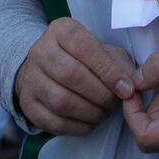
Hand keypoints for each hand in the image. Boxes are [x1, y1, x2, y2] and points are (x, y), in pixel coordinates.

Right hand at [13, 17, 137, 136]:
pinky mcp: (28, 104)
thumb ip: (118, 63)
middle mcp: (40, 51)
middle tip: (114, 102)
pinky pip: (54, 122)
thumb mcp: (101, 50)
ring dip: (89, 112)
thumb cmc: (82, 58)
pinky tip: (89, 122)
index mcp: (61, 31)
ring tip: (103, 112)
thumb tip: (131, 86)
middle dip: (100, 94)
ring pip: (61, 101)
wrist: (45, 68)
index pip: (84, 48)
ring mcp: (30, 79)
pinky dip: (77, 127)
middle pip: (71, 75)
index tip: (126, 89)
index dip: (108, 71)